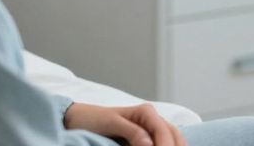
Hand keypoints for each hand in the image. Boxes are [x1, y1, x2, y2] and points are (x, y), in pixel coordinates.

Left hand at [63, 102, 185, 145]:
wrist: (80, 120)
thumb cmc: (92, 120)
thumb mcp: (111, 123)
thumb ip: (131, 131)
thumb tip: (149, 144)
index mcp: (145, 112)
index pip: (164, 131)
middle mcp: (152, 119)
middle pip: (174, 135)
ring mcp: (151, 129)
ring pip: (173, 139)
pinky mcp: (146, 139)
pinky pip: (162, 143)